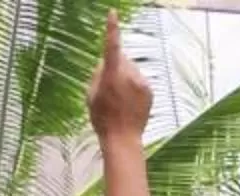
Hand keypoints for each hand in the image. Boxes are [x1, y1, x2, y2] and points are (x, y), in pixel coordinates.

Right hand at [87, 14, 150, 139]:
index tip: (112, 14)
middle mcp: (129, 74)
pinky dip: (134, 87)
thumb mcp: (90, 96)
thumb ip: (97, 75)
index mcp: (111, 75)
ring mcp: (141, 81)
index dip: (111, 29)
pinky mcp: (149, 89)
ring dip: (124, 78)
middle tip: (108, 89)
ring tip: (119, 99)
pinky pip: (139, 81)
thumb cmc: (102, 119)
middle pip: (121, 59)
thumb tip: (104, 64)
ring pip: (130, 70)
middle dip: (115, 67)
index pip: (111, 47)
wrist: (123, 138)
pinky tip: (128, 103)